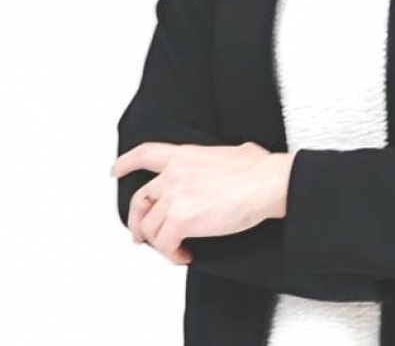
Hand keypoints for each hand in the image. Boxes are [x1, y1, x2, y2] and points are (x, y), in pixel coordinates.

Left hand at [110, 142, 295, 264]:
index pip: (146, 154)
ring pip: (150, 228)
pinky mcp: (181, 221)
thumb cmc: (258, 169)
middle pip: (139, 200)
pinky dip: (172, 254)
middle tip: (141, 235)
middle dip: (137, 222)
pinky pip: (165, 245)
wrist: (266, 182)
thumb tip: (231, 163)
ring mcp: (175, 197)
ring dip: (160, 243)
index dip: (126, 162)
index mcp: (185, 156)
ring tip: (176, 248)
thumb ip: (218, 159)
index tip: (115, 170)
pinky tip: (185, 254)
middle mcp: (174, 174)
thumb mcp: (233, 152)